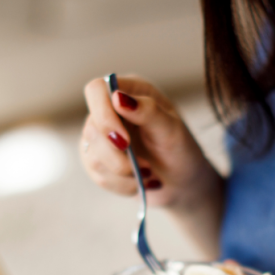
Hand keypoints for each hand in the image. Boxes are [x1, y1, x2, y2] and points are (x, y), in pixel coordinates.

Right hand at [80, 75, 219, 210]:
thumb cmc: (180, 149)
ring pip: (92, 155)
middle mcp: (111, 110)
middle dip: (118, 155)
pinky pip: (98, 175)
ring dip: (123, 172)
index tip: (124, 141)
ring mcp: (101, 136)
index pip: (97, 90)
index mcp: (130, 91)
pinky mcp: (98, 160)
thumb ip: (148, 111)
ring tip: (148, 174)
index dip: (103, 114)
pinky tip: (139, 182)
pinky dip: (122, 184)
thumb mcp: (172, 129)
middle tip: (146, 167)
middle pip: (92, 128)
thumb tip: (118, 97)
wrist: (182, 181)